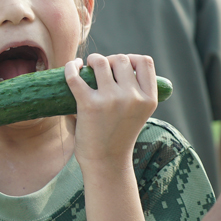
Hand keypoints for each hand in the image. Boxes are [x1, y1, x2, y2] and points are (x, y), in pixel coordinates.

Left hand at [65, 54, 157, 173]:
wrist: (106, 162)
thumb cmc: (117, 137)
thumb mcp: (136, 114)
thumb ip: (131, 92)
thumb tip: (113, 68)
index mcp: (149, 99)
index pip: (144, 62)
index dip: (131, 58)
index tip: (119, 66)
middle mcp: (133, 97)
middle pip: (121, 59)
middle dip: (109, 59)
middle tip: (99, 69)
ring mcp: (111, 100)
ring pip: (100, 62)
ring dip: (92, 61)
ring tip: (87, 66)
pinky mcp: (88, 104)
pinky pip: (76, 76)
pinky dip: (71, 67)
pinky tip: (72, 66)